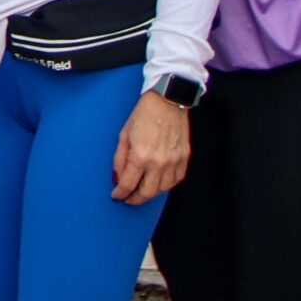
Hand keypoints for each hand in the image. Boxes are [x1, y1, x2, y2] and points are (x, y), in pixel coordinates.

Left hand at [111, 90, 190, 204]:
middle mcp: (159, 163)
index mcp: (141, 156)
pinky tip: (158, 184)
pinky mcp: (184, 158)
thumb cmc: (143, 115)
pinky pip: (176, 180)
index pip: (128, 185)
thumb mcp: (123, 136)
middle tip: (128, 199)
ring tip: (141, 192)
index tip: (116, 195)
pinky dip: (166, 186)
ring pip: (162, 190)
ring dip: (150, 194)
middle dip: (134, 199)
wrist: (167, 101)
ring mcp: (173, 161)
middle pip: (146, 193)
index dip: (120, 193)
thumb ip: (120, 159)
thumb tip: (118, 178)